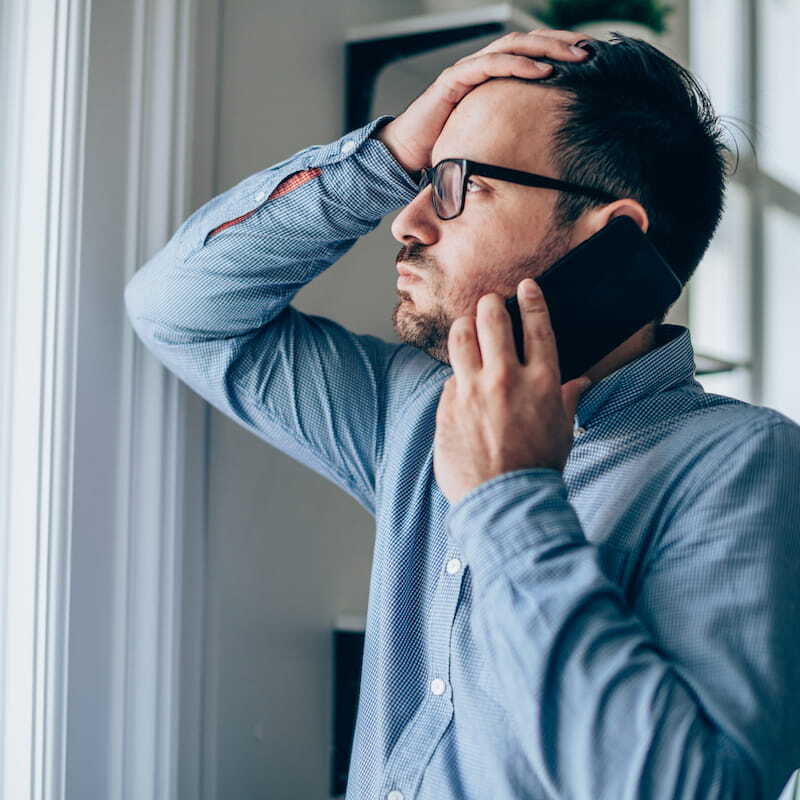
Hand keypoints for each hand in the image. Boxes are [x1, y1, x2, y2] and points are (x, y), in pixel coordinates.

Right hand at [372, 29, 593, 175]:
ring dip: (547, 49)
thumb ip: (513, 133)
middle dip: (561, 43)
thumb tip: (548, 148)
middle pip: (528, 43)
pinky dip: (518, 65)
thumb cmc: (446, 148)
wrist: (407, 154)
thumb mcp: (490, 138)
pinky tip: (542, 71)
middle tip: (592, 50)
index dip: (561, 51)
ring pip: (514, 46)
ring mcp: (468, 70)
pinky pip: (490, 64)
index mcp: (493, 78)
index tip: (593, 59)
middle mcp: (482, 67)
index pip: (532, 54)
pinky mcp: (454, 79)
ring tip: (576, 57)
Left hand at [433, 278, 592, 505]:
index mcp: (542, 381)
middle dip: (490, 304)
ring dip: (465, 326)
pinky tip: (463, 383)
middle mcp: (505, 378)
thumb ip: (567, 399)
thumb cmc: (538, 467)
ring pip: (460, 336)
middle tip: (490, 304)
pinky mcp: (447, 406)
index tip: (526, 287)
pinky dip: (457, 375)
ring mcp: (472, 390)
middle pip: (491, 319)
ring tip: (468, 328)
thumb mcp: (562, 431)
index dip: (531, 299)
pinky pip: (450, 377)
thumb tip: (580, 382)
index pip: (537, 325)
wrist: (504, 501)